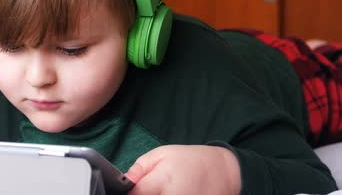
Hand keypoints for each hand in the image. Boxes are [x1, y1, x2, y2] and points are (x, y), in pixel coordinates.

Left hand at [125, 145, 240, 194]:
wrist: (222, 170)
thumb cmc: (188, 160)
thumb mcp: (161, 154)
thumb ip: (140, 169)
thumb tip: (124, 182)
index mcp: (163, 180)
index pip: (134, 194)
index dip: (128, 192)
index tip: (130, 189)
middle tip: (150, 189)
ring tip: (164, 190)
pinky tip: (171, 194)